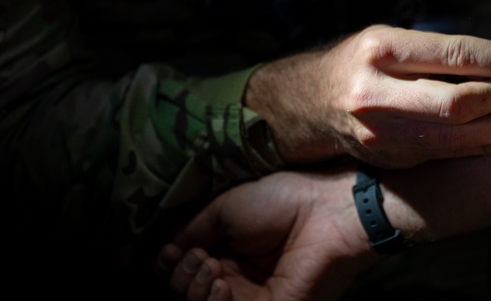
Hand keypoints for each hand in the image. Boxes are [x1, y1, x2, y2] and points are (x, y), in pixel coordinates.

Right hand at [157, 168, 375, 300]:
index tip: (175, 250)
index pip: (182, 271)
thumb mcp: (225, 209)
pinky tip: (218, 280)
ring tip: (208, 265)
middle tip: (199, 257)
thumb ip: (192, 230)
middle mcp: (233, 278)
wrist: (324, 212)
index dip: (170, 264)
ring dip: (190, 289)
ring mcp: (248, 297)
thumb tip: (165, 252)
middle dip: (180, 277)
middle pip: (184, 293)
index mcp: (225, 251)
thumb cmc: (280, 200)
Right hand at [247, 24, 490, 167]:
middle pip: (457, 102)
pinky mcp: (389, 156)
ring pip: (455, 135)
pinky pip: (446, 153)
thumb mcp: (390, 39)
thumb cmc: (361, 61)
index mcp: (382, 49)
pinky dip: (483, 149)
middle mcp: (377, 91)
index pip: (455, 55)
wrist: (306, 103)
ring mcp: (381, 131)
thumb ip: (438, 52)